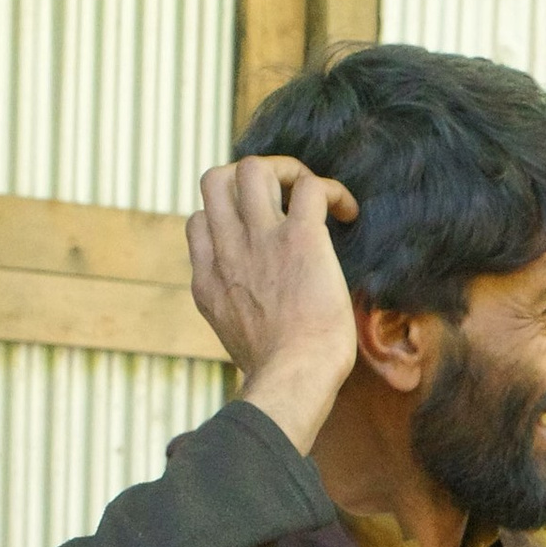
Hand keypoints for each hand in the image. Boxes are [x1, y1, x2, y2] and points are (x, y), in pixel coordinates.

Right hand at [187, 155, 360, 450]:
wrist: (293, 378)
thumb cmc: (280, 374)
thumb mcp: (235, 339)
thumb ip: (236, 311)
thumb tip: (261, 313)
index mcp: (208, 279)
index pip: (198, 221)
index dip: (226, 218)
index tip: (258, 236)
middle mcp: (227, 251)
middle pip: (215, 179)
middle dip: (247, 176)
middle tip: (282, 198)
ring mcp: (260, 240)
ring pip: (253, 168)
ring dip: (286, 171)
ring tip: (313, 195)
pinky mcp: (300, 238)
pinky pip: (310, 187)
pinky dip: (332, 190)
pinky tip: (348, 212)